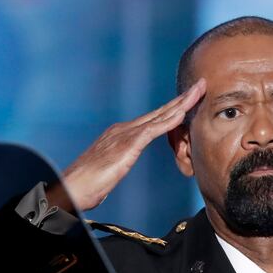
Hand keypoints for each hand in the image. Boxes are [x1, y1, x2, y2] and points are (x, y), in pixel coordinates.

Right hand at [59, 78, 205, 210]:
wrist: (71, 187)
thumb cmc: (86, 184)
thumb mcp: (109, 169)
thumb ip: (118, 162)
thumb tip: (118, 165)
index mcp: (121, 134)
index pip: (153, 119)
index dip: (173, 109)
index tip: (189, 100)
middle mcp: (124, 129)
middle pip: (160, 112)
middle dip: (182, 99)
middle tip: (201, 85)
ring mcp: (125, 135)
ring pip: (160, 116)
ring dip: (182, 103)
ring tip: (199, 92)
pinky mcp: (127, 145)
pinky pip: (153, 130)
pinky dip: (169, 121)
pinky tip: (182, 113)